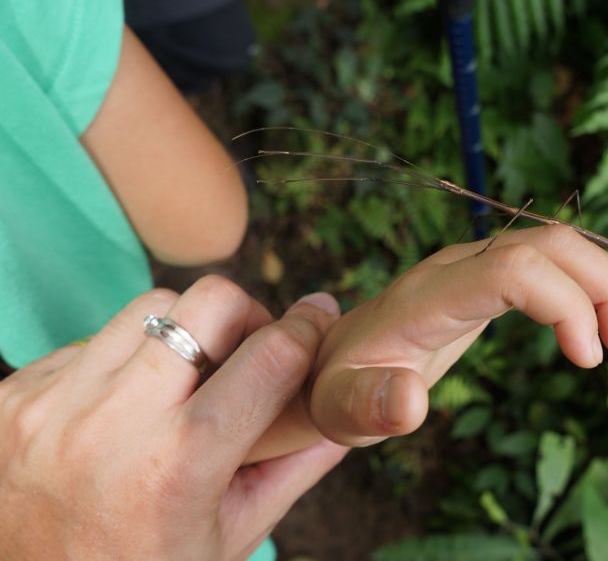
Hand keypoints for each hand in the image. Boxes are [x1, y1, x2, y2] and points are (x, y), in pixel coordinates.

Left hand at [0, 276, 344, 559]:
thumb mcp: (236, 532)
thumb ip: (299, 463)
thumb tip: (348, 403)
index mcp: (180, 464)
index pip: (270, 355)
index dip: (307, 329)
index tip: (317, 319)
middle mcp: (109, 424)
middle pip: (207, 301)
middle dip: (244, 317)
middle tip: (247, 352)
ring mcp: (51, 405)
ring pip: (147, 307)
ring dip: (180, 334)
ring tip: (181, 383)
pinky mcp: (10, 397)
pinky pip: (91, 342)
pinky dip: (120, 365)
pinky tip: (122, 410)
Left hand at [309, 225, 607, 446]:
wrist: (331, 362)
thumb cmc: (338, 390)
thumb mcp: (342, 409)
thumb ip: (369, 405)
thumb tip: (410, 402)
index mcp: (428, 295)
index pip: (513, 268)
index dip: (564, 302)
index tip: (588, 360)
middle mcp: (457, 267)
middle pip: (549, 242)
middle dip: (603, 285)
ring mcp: (475, 267)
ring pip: (558, 245)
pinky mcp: (489, 278)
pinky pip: (552, 264)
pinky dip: (593, 287)